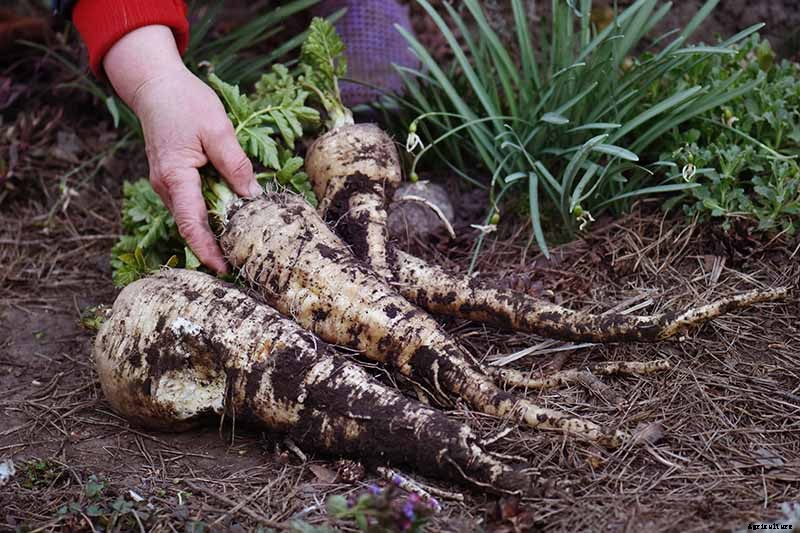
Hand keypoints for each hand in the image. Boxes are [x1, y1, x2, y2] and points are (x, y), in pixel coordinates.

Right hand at [104, 25, 260, 272]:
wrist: (156, 86)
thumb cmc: (185, 103)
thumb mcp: (218, 130)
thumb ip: (236, 165)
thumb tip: (253, 197)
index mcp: (175, 178)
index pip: (190, 225)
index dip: (207, 250)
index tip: (224, 269)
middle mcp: (166, 187)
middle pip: (191, 226)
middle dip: (214, 247)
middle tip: (243, 263)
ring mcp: (167, 185)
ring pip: (192, 216)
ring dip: (214, 231)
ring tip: (242, 247)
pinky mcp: (173, 180)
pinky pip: (192, 203)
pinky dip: (210, 214)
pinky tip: (231, 218)